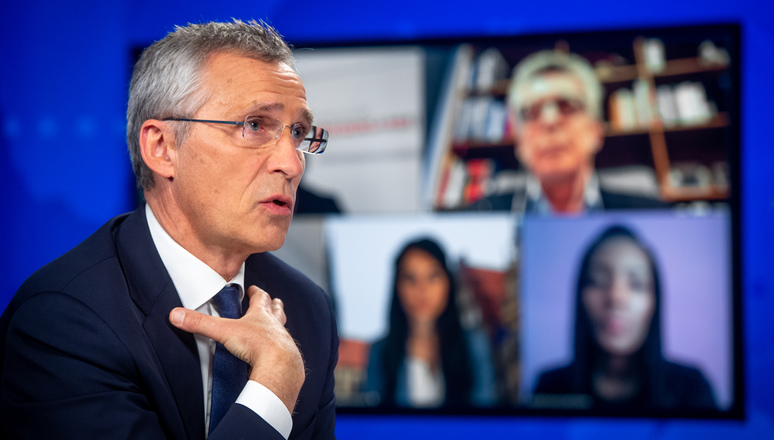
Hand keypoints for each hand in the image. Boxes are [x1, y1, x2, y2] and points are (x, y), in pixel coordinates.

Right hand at [169, 285, 305, 412]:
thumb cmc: (258, 345)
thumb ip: (200, 324)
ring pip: (282, 327)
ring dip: (278, 325)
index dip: (256, 292)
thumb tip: (177, 315)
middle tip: (272, 301)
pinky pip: (284, 349)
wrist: (281, 365)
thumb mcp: (224, 331)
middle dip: (273, 304)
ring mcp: (283, 340)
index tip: (253, 289)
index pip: (260, 297)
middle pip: (276, 309)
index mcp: (261, 314)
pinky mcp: (287, 356)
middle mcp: (275, 324)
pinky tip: (275, 353)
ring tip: (275, 326)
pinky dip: (279, 348)